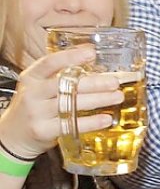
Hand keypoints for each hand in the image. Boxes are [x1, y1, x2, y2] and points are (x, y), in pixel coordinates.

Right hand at [0, 47, 126, 159]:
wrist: (12, 135)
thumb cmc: (33, 106)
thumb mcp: (39, 86)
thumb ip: (60, 74)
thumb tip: (91, 56)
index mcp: (31, 78)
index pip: (49, 63)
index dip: (71, 56)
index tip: (91, 53)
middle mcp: (32, 94)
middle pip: (64, 85)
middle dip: (93, 83)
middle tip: (114, 81)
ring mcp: (37, 113)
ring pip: (71, 104)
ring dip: (98, 100)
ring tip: (116, 96)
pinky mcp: (43, 130)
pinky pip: (71, 125)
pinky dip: (91, 122)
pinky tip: (106, 118)